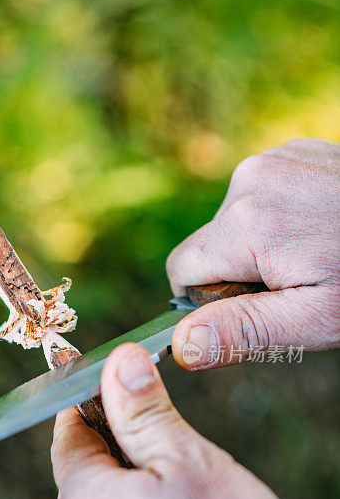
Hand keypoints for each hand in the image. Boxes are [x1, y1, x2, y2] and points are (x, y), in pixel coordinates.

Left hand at [51, 343, 306, 498]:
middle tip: (169, 435)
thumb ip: (143, 410)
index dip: (92, 401)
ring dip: (131, 487)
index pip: (68, 433)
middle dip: (119, 445)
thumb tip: (119, 362)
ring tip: (183, 486)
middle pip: (84, 473)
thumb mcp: (188, 460)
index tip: (121, 386)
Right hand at [166, 138, 339, 368]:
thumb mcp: (315, 319)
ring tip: (312, 254)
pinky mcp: (291, 153)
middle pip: (210, 246)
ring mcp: (273, 160)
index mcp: (246, 223)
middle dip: (239, 273)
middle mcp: (250, 180)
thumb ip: (244, 330)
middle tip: (297, 284)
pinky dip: (277, 218)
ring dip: (258, 246)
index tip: (256, 308)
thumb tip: (181, 345)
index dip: (209, 301)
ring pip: (233, 222)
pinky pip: (258, 196)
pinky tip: (316, 228)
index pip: (182, 270)